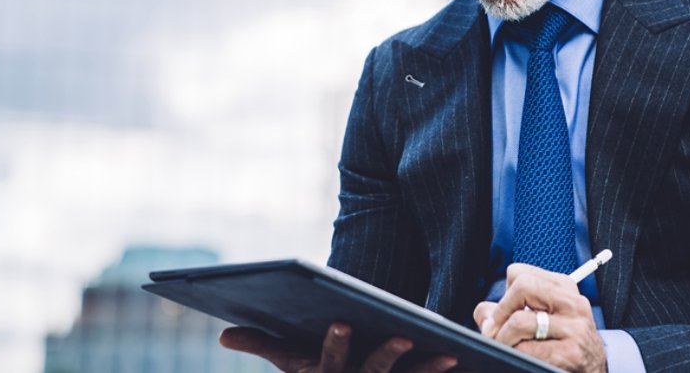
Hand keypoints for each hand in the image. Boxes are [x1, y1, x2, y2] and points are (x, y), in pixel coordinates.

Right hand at [219, 323, 458, 372]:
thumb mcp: (288, 363)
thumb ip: (261, 346)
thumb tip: (224, 336)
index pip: (330, 362)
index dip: (336, 344)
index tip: (341, 321)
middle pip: (373, 372)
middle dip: (387, 354)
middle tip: (404, 335)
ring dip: (427, 368)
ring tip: (448, 353)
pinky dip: (440, 372)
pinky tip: (465, 358)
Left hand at [473, 264, 606, 372]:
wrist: (595, 372)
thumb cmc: (562, 344)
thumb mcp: (541, 318)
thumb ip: (508, 311)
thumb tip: (484, 314)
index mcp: (564, 287)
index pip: (518, 273)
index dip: (504, 295)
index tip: (502, 314)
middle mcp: (572, 303)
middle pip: (521, 287)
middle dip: (500, 313)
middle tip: (494, 332)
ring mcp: (574, 328)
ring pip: (519, 320)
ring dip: (503, 339)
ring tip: (506, 347)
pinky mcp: (570, 353)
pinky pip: (526, 349)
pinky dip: (515, 354)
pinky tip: (522, 358)